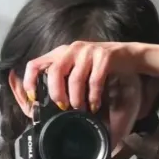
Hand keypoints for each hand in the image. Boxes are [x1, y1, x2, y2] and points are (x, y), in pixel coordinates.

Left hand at [22, 41, 138, 112]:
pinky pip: (95, 81)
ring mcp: (88, 51)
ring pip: (75, 79)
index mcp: (60, 53)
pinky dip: (93, 97)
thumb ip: (64, 79)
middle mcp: (72, 49)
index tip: (34, 98)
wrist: (127, 55)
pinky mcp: (104, 56)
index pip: (35, 64)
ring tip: (80, 109)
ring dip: (76, 99)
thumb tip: (53, 104)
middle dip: (57, 94)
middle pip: (54, 72)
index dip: (30, 82)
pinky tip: (94, 105)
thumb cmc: (99, 66)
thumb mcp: (77, 68)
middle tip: (64, 107)